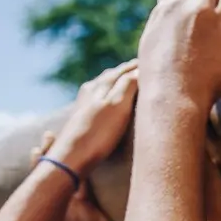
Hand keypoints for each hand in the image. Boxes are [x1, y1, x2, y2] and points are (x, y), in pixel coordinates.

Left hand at [44, 61, 139, 176]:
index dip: (136, 66)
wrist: (71, 159)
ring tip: (128, 81)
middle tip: (141, 68)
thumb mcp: (117, 106)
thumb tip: (138, 69)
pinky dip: (109, 94)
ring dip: (117, 82)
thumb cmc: (97, 133)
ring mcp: (84, 105)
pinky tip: (109, 102)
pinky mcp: (82, 119)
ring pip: (103, 86)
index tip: (150, 61)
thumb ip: (128, 85)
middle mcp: (89, 91)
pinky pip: (99, 98)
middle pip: (111, 76)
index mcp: (99, 85)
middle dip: (126, 71)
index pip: (122, 71)